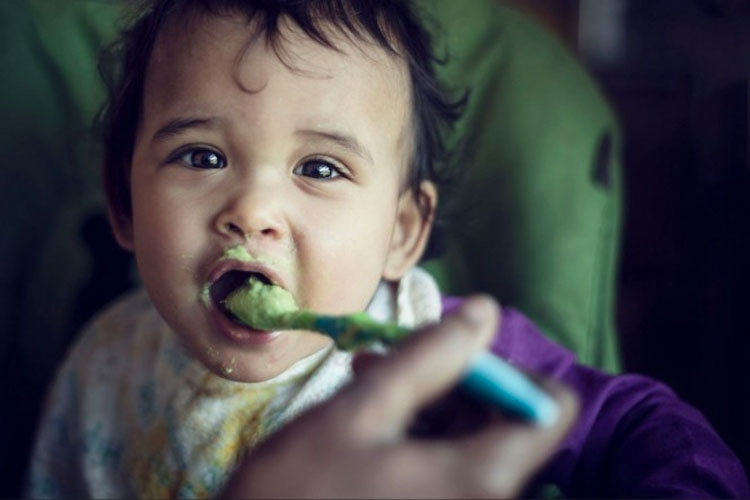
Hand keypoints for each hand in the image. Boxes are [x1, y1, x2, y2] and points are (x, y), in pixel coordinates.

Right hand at [220, 296, 577, 497]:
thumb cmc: (302, 490)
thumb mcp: (363, 411)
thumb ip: (430, 357)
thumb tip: (485, 311)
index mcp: (483, 477)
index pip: (553, 408)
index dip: (508, 367)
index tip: (452, 353)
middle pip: (510, 422)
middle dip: (456, 380)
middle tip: (392, 359)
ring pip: (474, 442)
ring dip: (430, 403)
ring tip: (369, 377)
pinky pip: (449, 467)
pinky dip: (420, 433)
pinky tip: (372, 415)